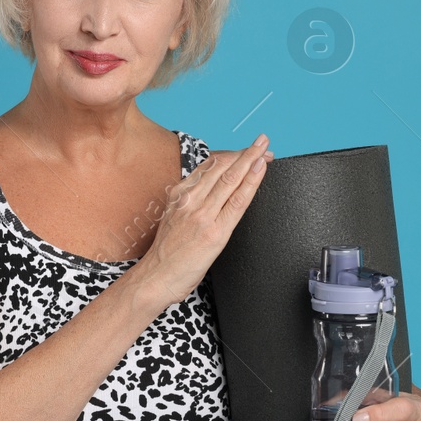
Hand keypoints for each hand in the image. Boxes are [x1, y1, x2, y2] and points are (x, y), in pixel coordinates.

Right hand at [132, 134, 273, 306]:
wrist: (156, 278)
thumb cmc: (166, 254)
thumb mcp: (173, 218)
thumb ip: (190, 202)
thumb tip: (210, 191)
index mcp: (180, 194)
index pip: (209, 166)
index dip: (231, 154)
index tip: (246, 150)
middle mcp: (190, 200)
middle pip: (222, 167)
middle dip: (245, 153)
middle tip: (262, 142)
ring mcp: (203, 214)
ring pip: (231, 178)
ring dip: (251, 159)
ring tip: (264, 147)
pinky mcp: (215, 231)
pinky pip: (238, 201)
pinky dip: (251, 181)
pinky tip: (260, 170)